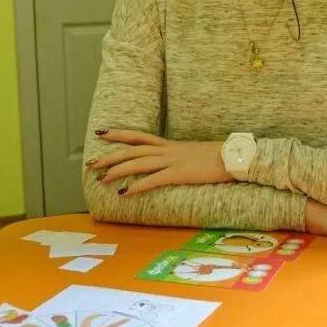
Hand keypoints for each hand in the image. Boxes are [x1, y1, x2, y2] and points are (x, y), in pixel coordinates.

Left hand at [87, 129, 231, 194]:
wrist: (235, 157)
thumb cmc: (218, 157)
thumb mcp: (194, 153)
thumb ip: (180, 157)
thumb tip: (170, 163)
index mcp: (170, 145)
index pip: (138, 137)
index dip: (119, 134)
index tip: (101, 133)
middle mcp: (167, 150)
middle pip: (132, 151)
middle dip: (110, 156)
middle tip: (91, 163)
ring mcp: (173, 161)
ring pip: (138, 163)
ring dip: (118, 171)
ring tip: (101, 178)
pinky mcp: (180, 174)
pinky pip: (154, 180)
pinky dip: (137, 186)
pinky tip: (125, 193)